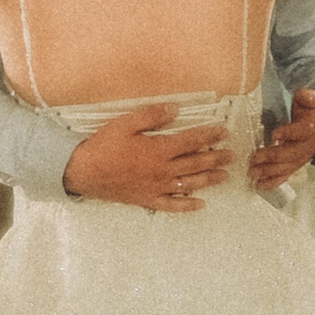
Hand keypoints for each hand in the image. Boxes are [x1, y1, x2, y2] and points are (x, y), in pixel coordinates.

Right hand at [63, 106, 230, 211]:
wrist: (83, 172)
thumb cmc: (103, 146)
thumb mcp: (126, 123)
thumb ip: (152, 115)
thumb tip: (175, 109)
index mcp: (159, 149)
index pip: (191, 140)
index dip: (209, 135)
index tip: (223, 132)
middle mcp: (163, 170)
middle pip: (196, 163)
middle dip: (216, 158)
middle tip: (232, 155)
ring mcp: (157, 187)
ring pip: (190, 184)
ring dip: (209, 179)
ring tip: (224, 176)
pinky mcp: (147, 199)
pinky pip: (172, 205)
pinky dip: (187, 206)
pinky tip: (200, 204)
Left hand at [249, 86, 314, 189]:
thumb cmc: (313, 116)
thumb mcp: (313, 102)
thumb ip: (309, 97)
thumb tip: (303, 94)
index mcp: (311, 128)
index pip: (301, 131)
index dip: (289, 133)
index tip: (275, 134)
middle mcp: (306, 146)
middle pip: (290, 154)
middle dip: (272, 156)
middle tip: (254, 158)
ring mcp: (300, 158)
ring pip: (285, 167)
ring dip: (268, 171)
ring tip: (252, 172)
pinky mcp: (294, 166)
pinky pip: (284, 176)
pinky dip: (272, 182)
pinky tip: (260, 185)